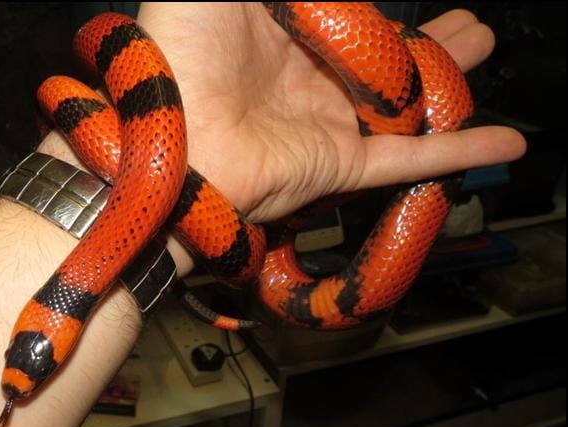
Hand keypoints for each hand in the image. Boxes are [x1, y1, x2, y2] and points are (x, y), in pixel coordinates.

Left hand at [132, 4, 525, 222]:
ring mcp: (324, 123)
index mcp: (281, 33)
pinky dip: (459, 152)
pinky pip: (408, 159)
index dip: (379, 11)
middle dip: (426, 41)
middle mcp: (307, 78)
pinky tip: (505, 143)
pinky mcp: (337, 165)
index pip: (347, 19)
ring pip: (402, 104)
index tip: (408, 1)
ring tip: (484, 51)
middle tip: (470, 29)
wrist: (166, 135)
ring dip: (447, 82)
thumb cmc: (180, 48)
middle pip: (382, 60)